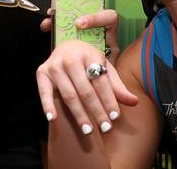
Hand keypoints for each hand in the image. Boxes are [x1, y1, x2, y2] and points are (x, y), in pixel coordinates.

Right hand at [36, 10, 137, 135]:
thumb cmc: (89, 61)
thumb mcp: (105, 68)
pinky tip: (53, 119)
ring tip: (88, 130)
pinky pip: (44, 91)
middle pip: (85, 90)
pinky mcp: (42, 72)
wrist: (66, 46)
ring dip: (79, 114)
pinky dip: (47, 105)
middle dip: (97, 111)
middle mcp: (70, 59)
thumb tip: (134, 102)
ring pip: (69, 95)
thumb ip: (117, 86)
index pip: (101, 82)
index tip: (115, 117)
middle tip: (105, 128)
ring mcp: (55, 66)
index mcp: (89, 55)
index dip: (109, 100)